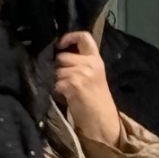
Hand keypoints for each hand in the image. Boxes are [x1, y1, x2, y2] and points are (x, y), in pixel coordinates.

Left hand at [54, 31, 121, 147]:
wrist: (102, 121)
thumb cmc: (95, 100)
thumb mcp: (92, 75)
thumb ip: (80, 63)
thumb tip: (57, 52)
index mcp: (97, 59)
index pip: (84, 36)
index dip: (69, 37)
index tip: (61, 45)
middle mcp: (91, 64)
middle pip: (62, 55)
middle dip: (58, 66)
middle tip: (63, 78)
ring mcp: (83, 73)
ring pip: (57, 68)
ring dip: (56, 78)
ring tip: (65, 88)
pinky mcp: (74, 84)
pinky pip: (56, 80)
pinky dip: (56, 88)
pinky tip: (64, 95)